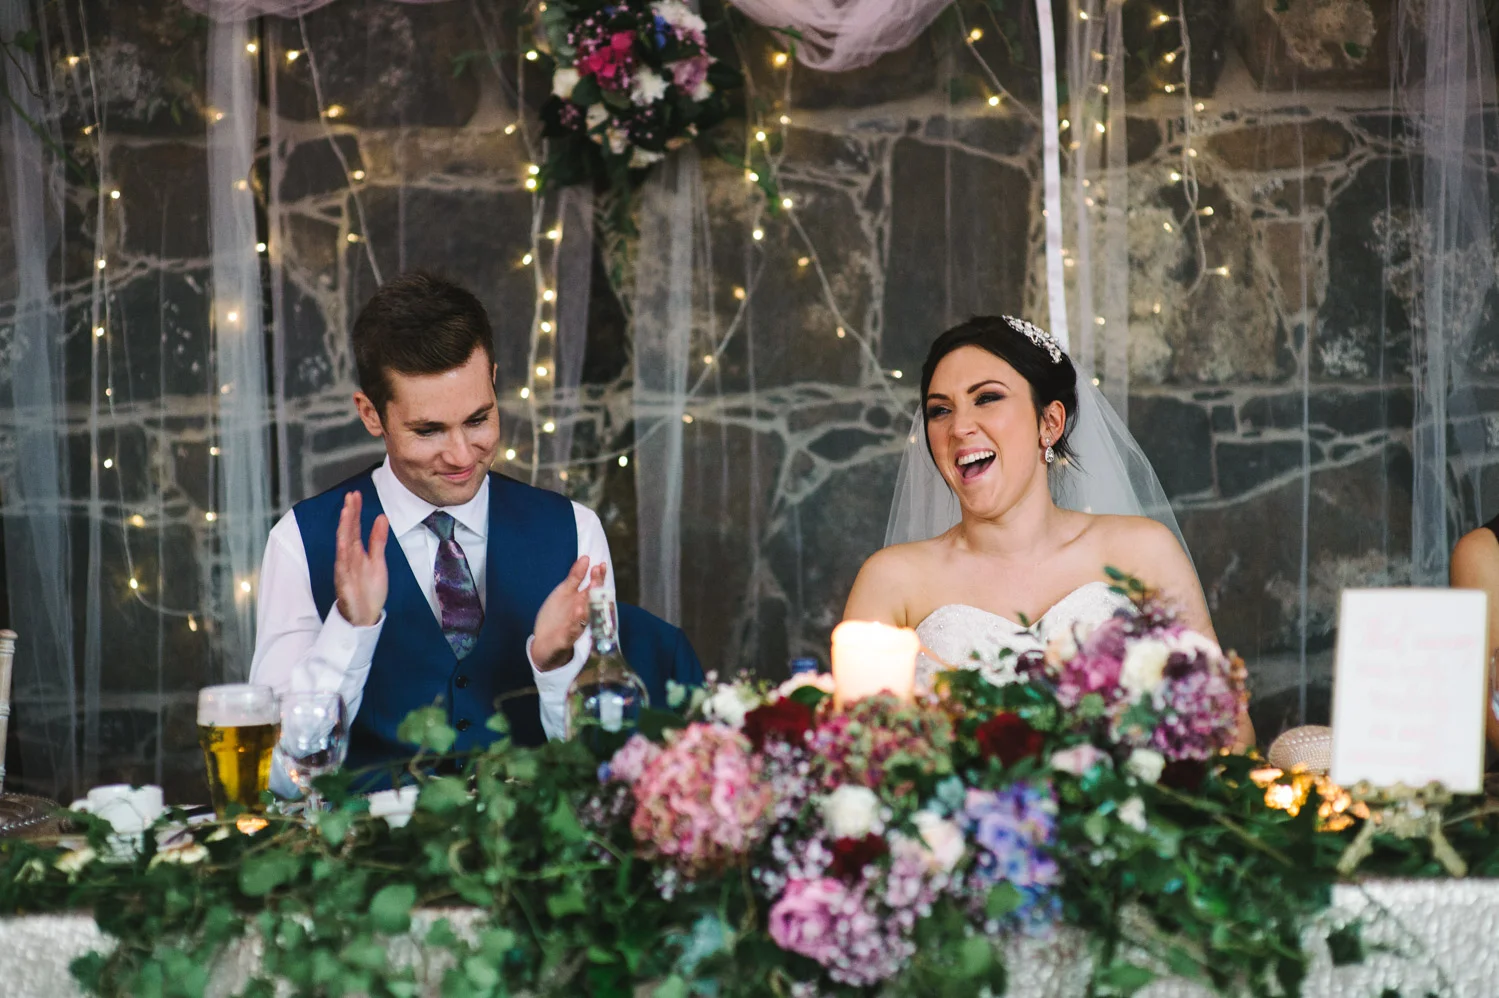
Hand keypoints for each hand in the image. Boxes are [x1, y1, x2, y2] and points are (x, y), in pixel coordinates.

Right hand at [333, 492, 388, 627]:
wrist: (364, 616)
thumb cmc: (369, 589)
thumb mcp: (378, 561)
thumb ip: (378, 540)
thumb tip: (381, 517)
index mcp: (356, 552)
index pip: (355, 527)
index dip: (355, 511)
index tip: (356, 495)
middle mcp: (348, 557)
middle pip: (348, 531)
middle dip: (349, 513)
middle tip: (351, 495)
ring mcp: (345, 569)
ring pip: (343, 545)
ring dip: (344, 528)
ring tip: (347, 511)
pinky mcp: (344, 582)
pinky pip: (342, 566)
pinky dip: (343, 553)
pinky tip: (344, 542)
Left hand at [532, 557, 607, 670]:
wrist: (543, 642)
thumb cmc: (557, 616)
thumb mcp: (563, 593)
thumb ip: (575, 577)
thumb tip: (585, 558)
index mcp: (583, 602)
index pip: (595, 589)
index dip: (598, 577)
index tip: (601, 564)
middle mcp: (584, 614)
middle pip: (593, 601)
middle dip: (596, 589)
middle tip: (597, 575)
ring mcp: (576, 627)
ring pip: (586, 616)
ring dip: (588, 604)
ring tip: (588, 591)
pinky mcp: (566, 639)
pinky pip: (573, 631)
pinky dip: (576, 621)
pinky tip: (578, 611)